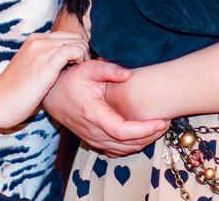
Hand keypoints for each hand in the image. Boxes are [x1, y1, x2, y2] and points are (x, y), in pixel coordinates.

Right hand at [0, 32, 88, 128]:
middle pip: (75, 36)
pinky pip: (73, 51)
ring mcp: (42, 50)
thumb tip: (63, 61)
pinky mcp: (46, 63)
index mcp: (34, 40)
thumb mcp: (30, 67)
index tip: (77, 64)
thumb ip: (44, 58)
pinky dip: (81, 58)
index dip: (77, 48)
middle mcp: (38, 41)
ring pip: (77, 42)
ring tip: (79, 71)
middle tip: (81, 68)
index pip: (67, 35)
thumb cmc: (15, 91)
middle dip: (83, 50)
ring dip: (84, 56)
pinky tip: (76, 71)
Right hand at [44, 61, 167, 156]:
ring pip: (122, 150)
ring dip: (142, 143)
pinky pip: (115, 151)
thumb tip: (129, 74)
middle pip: (126, 143)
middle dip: (149, 136)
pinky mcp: (93, 140)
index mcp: (93, 113)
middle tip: (166, 124)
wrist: (52, 95)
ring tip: (158, 129)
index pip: (122, 130)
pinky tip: (142, 137)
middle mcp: (92, 130)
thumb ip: (109, 70)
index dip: (144, 130)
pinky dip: (131, 147)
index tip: (161, 122)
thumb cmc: (71, 80)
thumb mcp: (89, 68)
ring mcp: (92, 138)